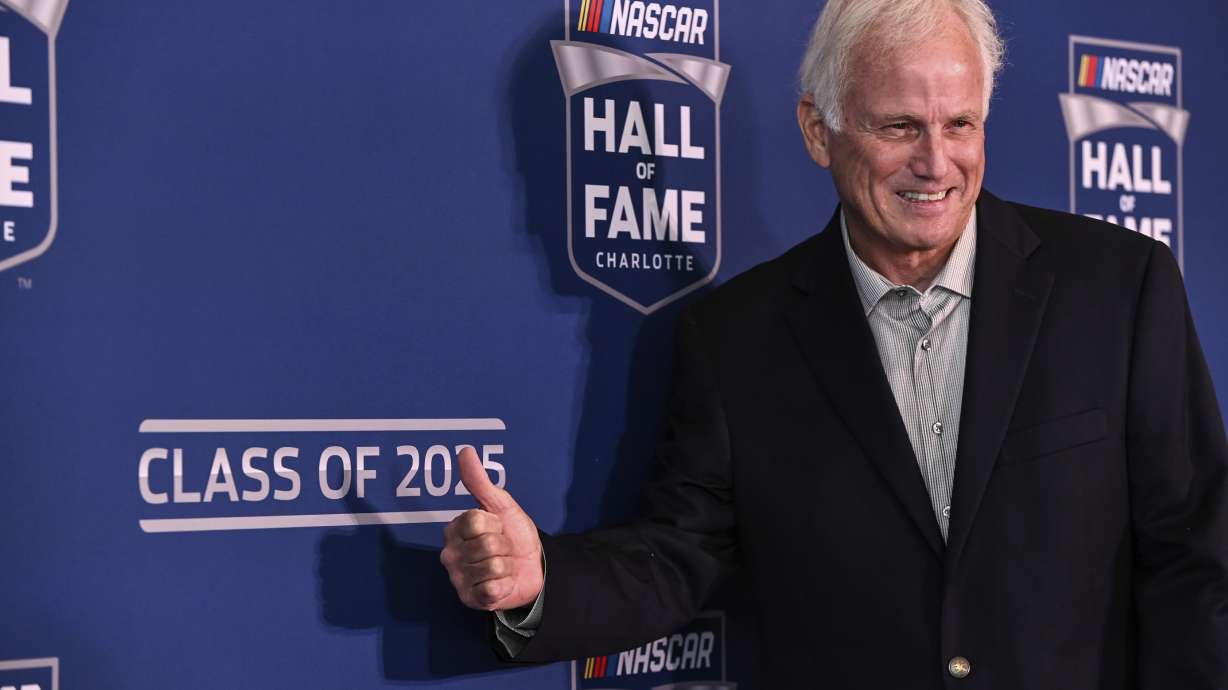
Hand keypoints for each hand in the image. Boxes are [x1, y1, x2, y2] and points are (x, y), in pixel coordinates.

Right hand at [440, 446, 543, 610]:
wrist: (533, 566)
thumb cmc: (514, 534)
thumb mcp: (501, 505)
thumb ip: (480, 481)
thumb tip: (465, 451)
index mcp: (455, 529)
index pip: (475, 521)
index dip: (496, 523)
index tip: (498, 526)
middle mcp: (450, 554)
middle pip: (486, 544)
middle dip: (504, 546)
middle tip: (504, 549)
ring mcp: (458, 579)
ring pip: (491, 567)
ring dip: (507, 566)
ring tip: (504, 566)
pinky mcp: (470, 599)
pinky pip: (492, 588)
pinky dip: (505, 585)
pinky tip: (502, 584)